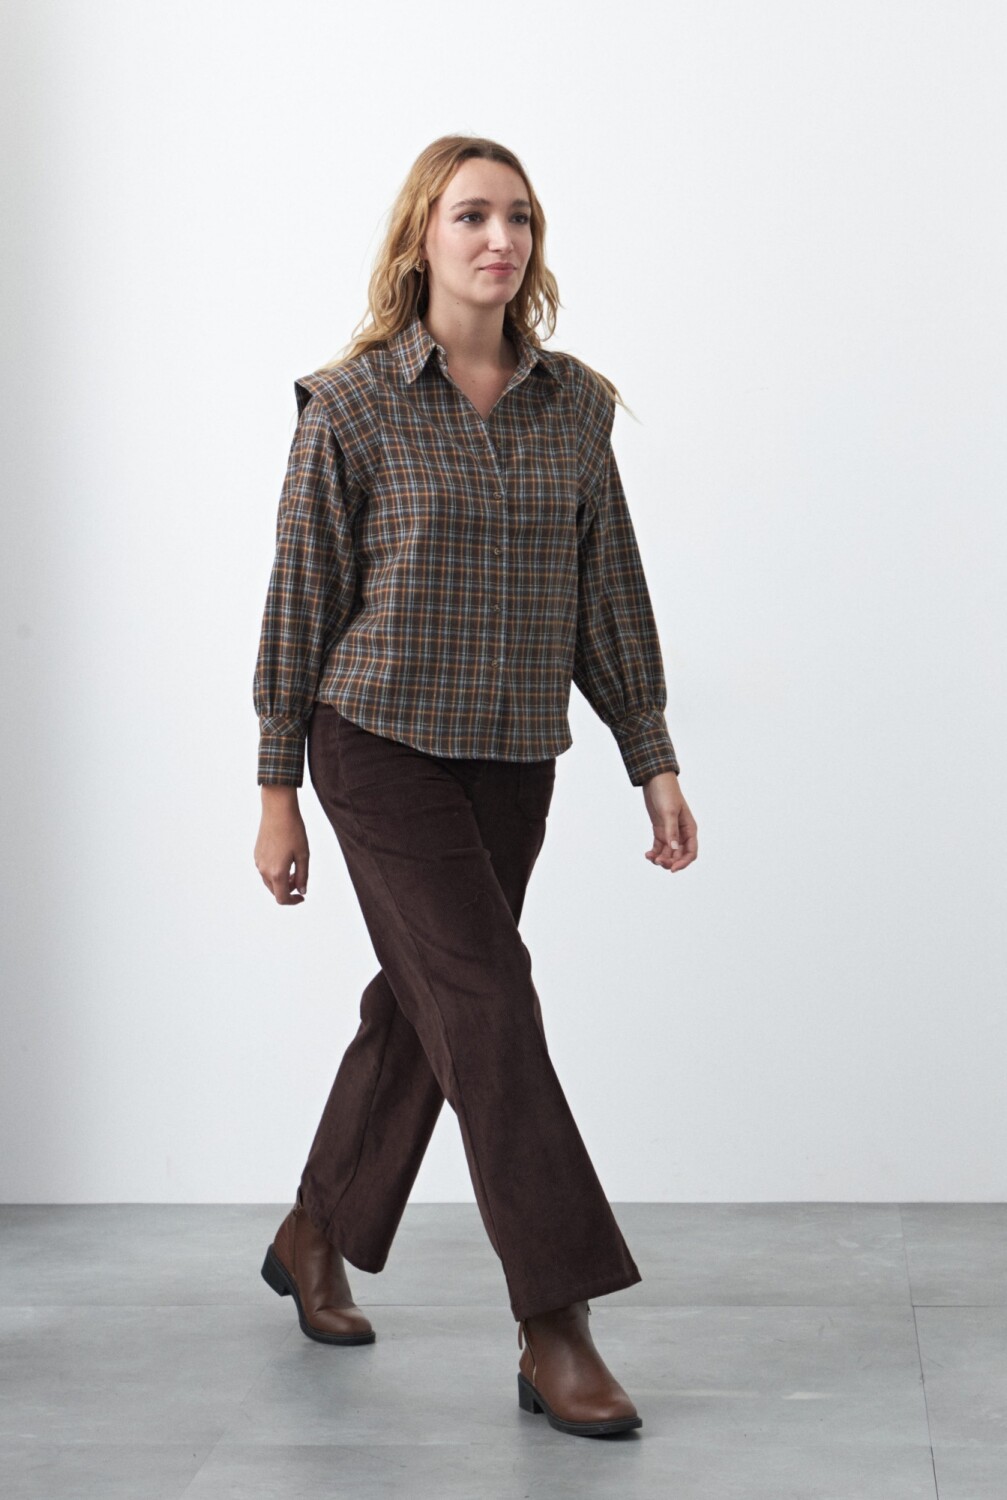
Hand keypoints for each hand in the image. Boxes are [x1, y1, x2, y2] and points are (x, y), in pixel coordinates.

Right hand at [255, 787, 309, 904]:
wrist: (277, 811)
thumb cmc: (293, 831)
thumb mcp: (303, 855)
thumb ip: (303, 876)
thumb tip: (301, 891)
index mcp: (277, 873)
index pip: (282, 898)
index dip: (293, 901)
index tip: (302, 897)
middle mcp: (264, 870)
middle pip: (275, 891)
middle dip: (289, 889)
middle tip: (300, 877)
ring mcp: (258, 862)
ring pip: (270, 881)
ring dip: (282, 880)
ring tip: (293, 866)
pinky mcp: (256, 854)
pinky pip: (265, 870)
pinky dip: (275, 872)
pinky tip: (284, 858)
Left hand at [642, 771, 696, 872]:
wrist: (655, 780)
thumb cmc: (667, 793)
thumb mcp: (669, 812)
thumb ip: (671, 831)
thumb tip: (674, 849)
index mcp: (689, 829)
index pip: (691, 852)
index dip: (683, 863)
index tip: (672, 869)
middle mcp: (681, 833)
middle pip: (679, 855)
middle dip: (670, 862)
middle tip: (658, 862)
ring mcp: (670, 832)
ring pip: (668, 853)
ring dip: (661, 859)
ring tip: (651, 858)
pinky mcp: (660, 831)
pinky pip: (659, 847)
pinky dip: (654, 853)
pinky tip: (647, 854)